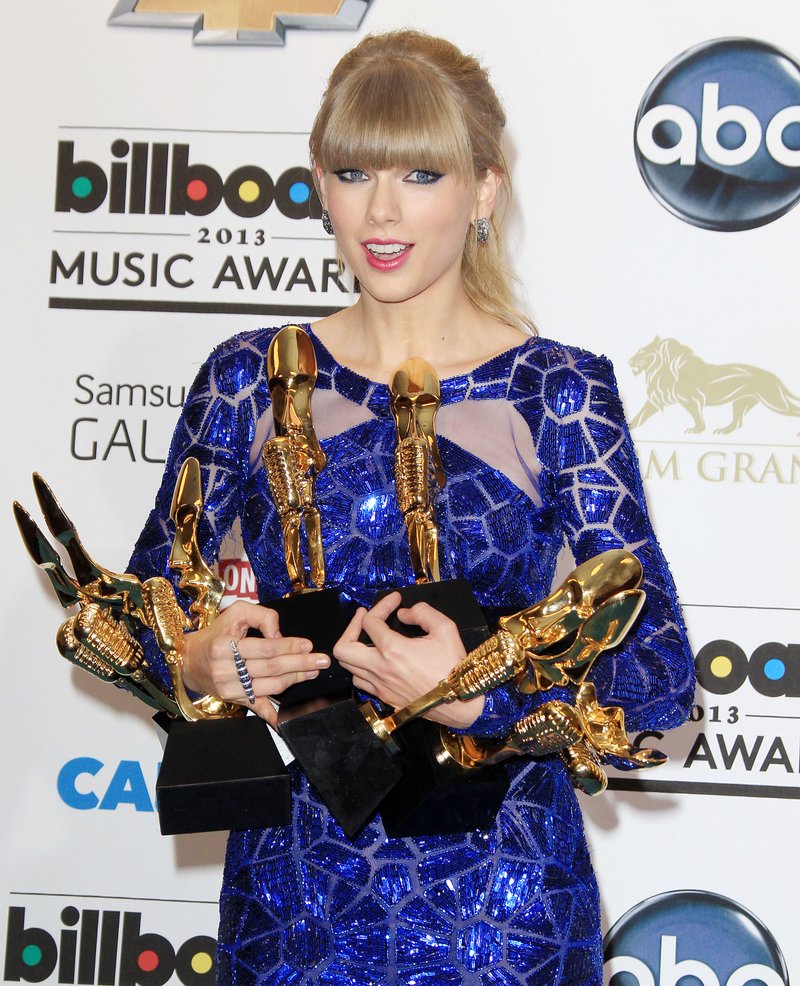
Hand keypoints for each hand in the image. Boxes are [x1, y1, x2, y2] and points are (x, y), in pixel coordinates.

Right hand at [181, 600, 328, 725]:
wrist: (190, 661)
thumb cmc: (216, 634)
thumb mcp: (235, 613)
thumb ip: (261, 616)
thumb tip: (280, 634)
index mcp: (224, 647)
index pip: (264, 648)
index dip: (288, 646)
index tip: (308, 645)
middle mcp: (226, 670)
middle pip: (271, 668)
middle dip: (300, 663)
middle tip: (321, 660)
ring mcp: (230, 688)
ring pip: (270, 686)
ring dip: (295, 679)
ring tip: (313, 671)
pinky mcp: (234, 700)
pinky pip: (257, 707)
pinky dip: (272, 714)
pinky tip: (287, 716)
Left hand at [333, 592, 484, 729]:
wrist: (460, 701)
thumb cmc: (453, 665)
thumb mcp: (445, 629)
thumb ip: (422, 612)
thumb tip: (403, 614)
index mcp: (393, 650)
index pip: (370, 621)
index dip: (381, 605)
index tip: (395, 600)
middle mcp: (380, 669)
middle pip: (342, 649)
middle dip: (350, 628)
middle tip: (365, 619)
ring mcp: (380, 686)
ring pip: (348, 667)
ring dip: (354, 649)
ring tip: (368, 638)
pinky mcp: (384, 698)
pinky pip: (360, 681)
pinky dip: (361, 667)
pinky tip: (375, 659)